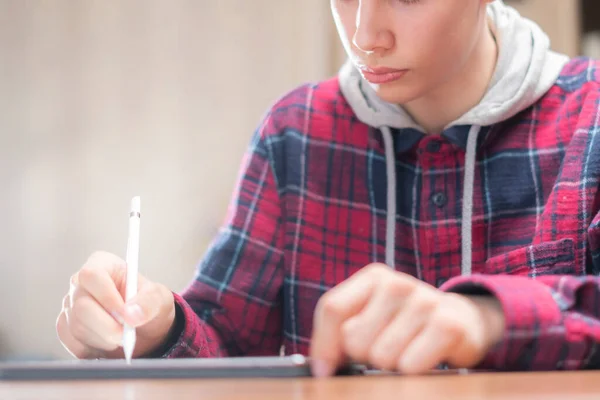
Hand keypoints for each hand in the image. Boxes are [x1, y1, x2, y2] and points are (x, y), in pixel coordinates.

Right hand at [56, 251, 175, 358]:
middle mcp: (81, 284)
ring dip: (103, 339)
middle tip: (125, 335)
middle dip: (106, 325)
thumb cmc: (148, 304)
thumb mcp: (158, 298)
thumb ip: (148, 303)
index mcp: (102, 265)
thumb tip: (131, 315)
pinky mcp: (67, 328)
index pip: (91, 275)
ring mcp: (70, 306)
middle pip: (81, 305)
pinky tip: (108, 343)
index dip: (107, 296)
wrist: (144, 328)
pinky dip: (94, 348)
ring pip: (77, 327)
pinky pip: (73, 343)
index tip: (125, 314)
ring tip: (122, 337)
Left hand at [309, 264, 504, 375]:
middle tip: (386, 347)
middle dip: (365, 355)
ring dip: (390, 365)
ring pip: (380, 357)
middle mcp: (398, 283)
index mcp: (373, 277)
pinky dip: (412, 371)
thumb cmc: (402, 323)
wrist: (462, 321)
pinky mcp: (448, 326)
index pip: (332, 309)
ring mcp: (425, 302)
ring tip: (407, 350)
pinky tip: (424, 356)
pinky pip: (409, 366)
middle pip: (354, 339)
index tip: (325, 370)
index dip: (324, 345)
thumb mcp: (369, 315)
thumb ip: (338, 332)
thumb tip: (321, 368)